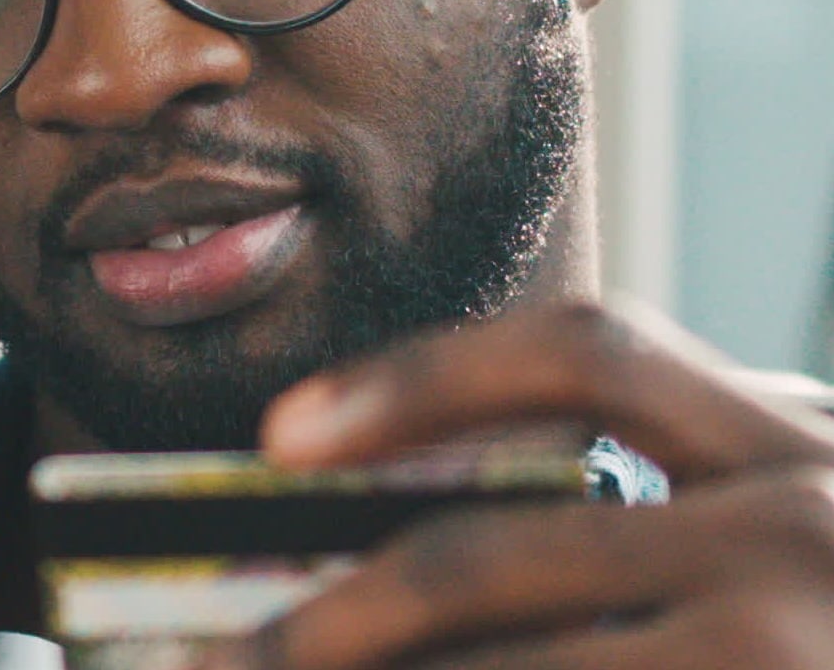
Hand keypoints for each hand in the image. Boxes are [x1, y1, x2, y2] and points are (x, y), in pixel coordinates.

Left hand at [206, 300, 833, 668]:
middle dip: (329, 614)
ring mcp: (799, 653)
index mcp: (794, 438)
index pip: (583, 356)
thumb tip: (425, 498)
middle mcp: (805, 527)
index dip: (415, 380)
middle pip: (496, 550)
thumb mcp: (811, 498)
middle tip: (221, 653)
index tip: (280, 434)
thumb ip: (680, 475)